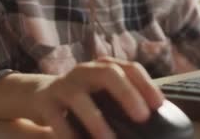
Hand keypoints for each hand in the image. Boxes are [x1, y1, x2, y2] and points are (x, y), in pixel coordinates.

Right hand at [31, 57, 163, 138]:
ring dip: (95, 119)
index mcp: (105, 67)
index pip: (130, 68)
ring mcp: (64, 85)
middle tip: (142, 117)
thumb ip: (125, 100)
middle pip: (108, 74)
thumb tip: (156, 121)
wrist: (40, 96)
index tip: (159, 105)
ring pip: (79, 98)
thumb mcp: (103, 92)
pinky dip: (68, 133)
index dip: (146, 85)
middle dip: (127, 94)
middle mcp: (85, 71)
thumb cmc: (84, 97)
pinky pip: (56, 118)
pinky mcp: (45, 103)